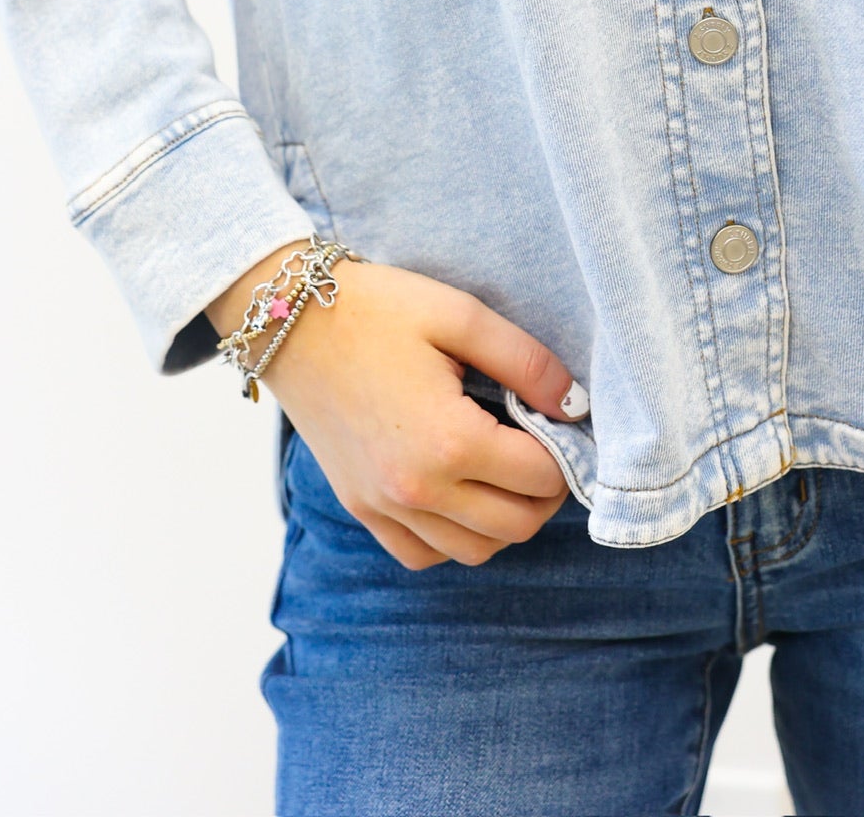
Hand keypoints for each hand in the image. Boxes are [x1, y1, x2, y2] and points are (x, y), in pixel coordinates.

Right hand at [208, 250, 579, 570]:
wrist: (289, 318)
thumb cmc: (377, 308)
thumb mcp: (461, 315)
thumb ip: (527, 362)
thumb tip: (574, 404)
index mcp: (447, 441)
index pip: (541, 478)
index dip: (567, 451)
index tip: (564, 421)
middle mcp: (415, 489)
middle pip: (516, 526)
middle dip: (547, 491)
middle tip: (546, 445)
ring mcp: (382, 506)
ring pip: (474, 551)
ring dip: (506, 520)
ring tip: (509, 468)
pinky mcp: (359, 507)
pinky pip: (423, 554)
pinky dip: (455, 538)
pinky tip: (462, 492)